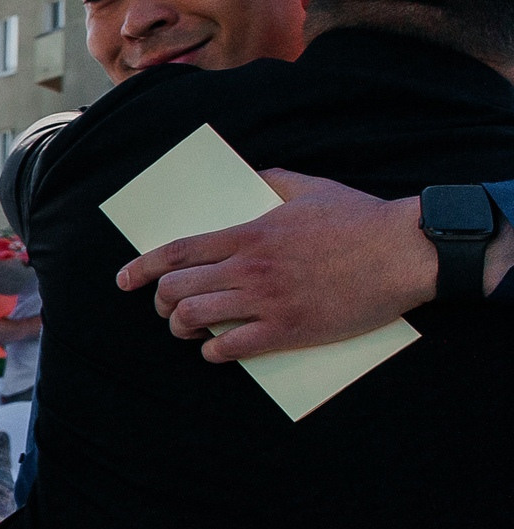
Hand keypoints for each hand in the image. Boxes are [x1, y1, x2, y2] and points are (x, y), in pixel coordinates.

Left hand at [114, 174, 439, 360]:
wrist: (405, 252)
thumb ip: (272, 180)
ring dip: (182, 327)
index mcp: (248, 234)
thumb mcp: (310, 187)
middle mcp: (249, 268)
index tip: (123, 280)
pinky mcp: (290, 330)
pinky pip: (233, 348)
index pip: (176, 252)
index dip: (141, 268)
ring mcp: (267, 301)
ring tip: (188, 329)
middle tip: (166, 308)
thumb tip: (251, 176)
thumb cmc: (361, 219)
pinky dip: (214, 351)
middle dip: (161, 302)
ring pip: (196, 318)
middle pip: (177, 289)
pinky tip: (215, 350)